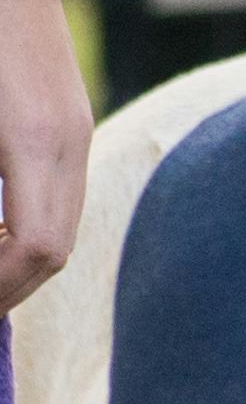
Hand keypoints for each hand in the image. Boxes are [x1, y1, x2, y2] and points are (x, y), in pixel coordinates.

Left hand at [0, 0, 92, 314]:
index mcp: (33, 141)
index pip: (36, 249)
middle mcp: (69, 143)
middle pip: (55, 249)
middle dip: (9, 283)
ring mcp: (77, 131)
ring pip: (60, 226)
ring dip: (20, 258)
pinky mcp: (71, 120)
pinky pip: (59, 195)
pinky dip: (27, 224)